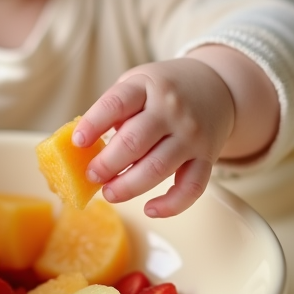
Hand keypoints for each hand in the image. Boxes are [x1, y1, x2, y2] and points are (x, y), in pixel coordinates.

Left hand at [73, 57, 234, 217]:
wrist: (216, 87)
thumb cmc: (165, 90)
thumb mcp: (138, 84)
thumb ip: (115, 110)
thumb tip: (84, 149)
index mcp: (147, 87)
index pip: (116, 104)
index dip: (93, 124)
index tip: (77, 142)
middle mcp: (171, 110)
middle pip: (134, 142)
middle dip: (106, 164)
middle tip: (91, 176)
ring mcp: (191, 135)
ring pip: (158, 168)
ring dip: (128, 186)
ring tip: (109, 193)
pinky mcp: (207, 157)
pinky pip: (192, 188)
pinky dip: (171, 205)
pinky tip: (150, 209)